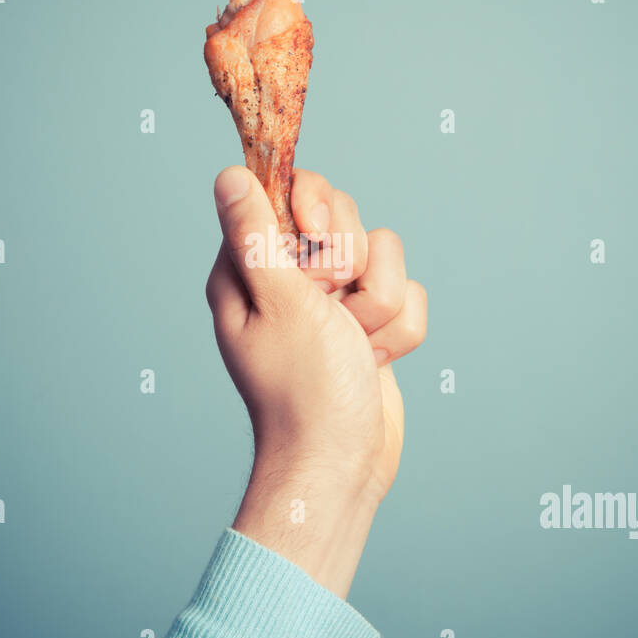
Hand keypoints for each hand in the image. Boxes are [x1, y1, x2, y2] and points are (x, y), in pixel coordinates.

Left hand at [206, 165, 426, 595]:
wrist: (341, 462)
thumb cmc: (304, 390)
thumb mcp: (279, 302)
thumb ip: (257, 234)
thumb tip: (229, 175)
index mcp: (251, 265)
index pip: (289, 190)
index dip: (315, 210)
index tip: (318, 244)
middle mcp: (290, 276)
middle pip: (344, 215)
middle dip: (352, 266)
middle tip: (332, 309)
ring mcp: (333, 300)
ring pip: (384, 254)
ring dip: (379, 305)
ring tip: (355, 344)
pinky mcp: (369, 322)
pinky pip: (407, 293)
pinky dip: (399, 331)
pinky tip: (373, 361)